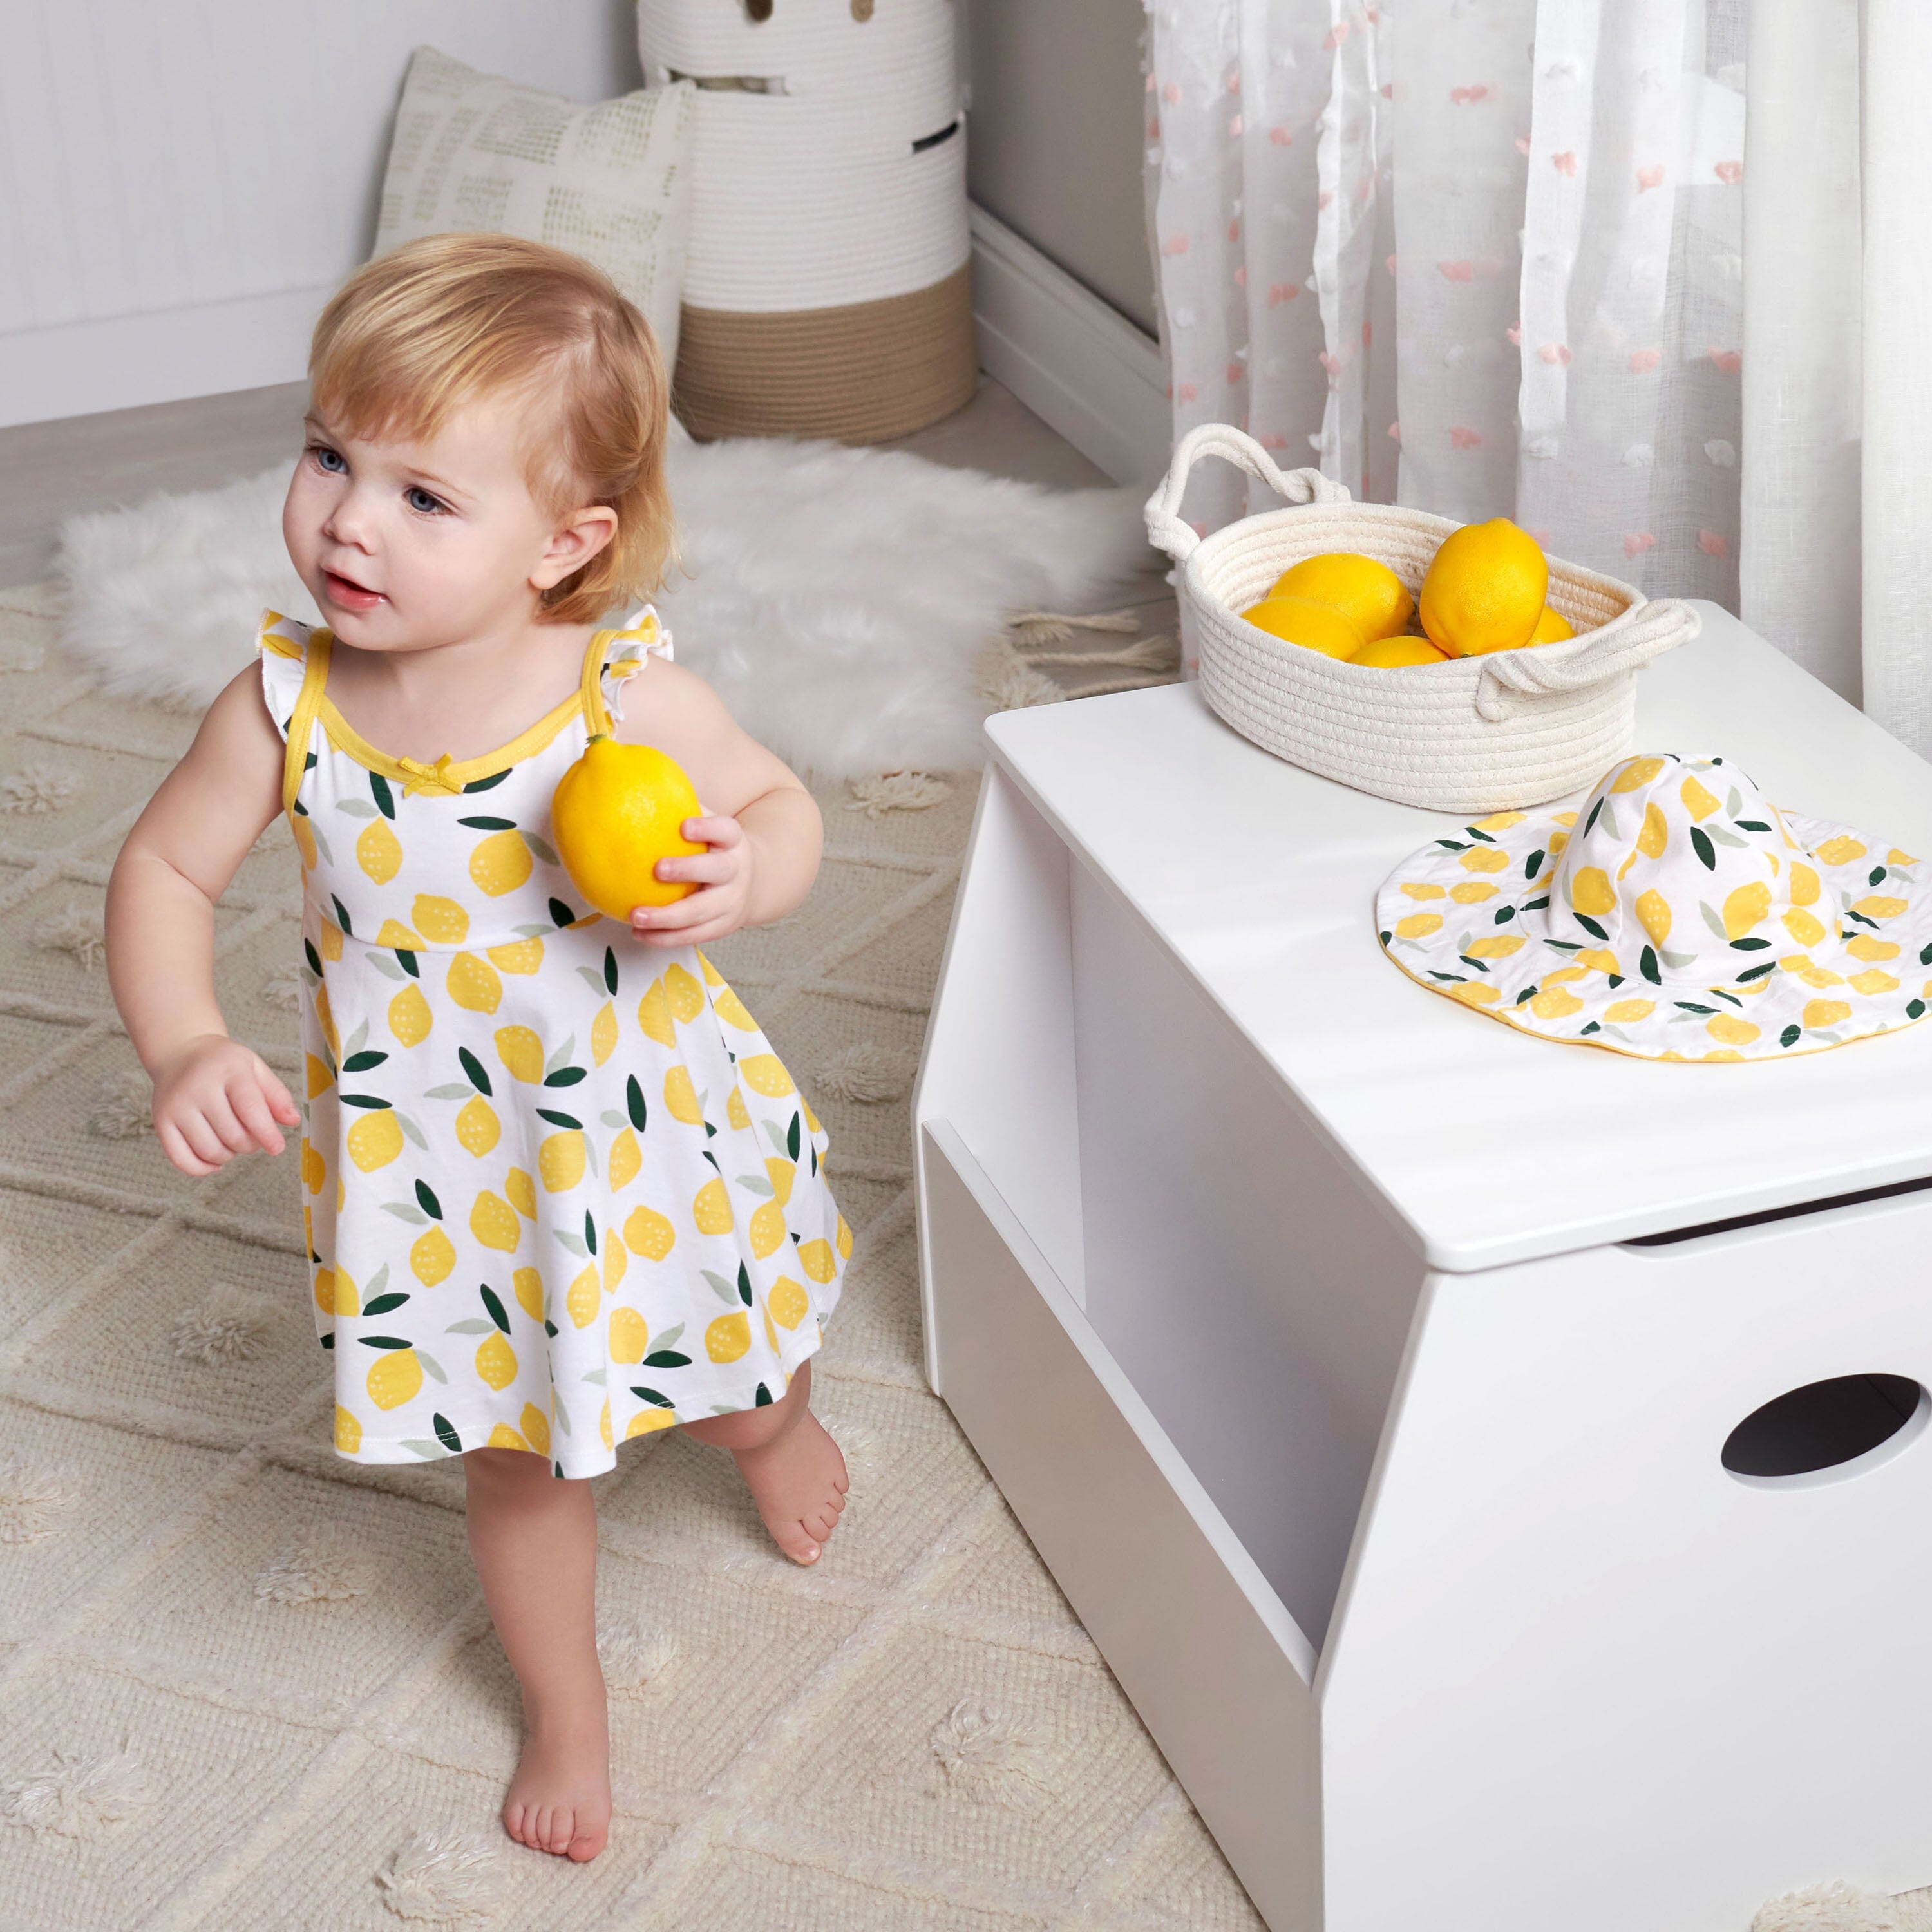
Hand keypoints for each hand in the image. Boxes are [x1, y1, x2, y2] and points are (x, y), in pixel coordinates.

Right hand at [149, 1033, 300, 1175]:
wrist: (180, 1053)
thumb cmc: (224, 1065)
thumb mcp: (255, 1068)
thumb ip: (276, 1094)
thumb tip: (293, 1120)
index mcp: (228, 1071)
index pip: (249, 1109)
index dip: (267, 1133)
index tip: (277, 1148)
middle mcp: (197, 1088)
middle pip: (232, 1135)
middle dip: (251, 1144)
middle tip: (252, 1135)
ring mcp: (176, 1107)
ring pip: (209, 1151)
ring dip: (229, 1156)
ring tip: (233, 1141)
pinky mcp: (160, 1123)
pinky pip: (181, 1160)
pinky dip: (202, 1169)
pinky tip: (215, 1161)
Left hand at [630, 814, 755, 947]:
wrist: (753, 882)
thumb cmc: (713, 847)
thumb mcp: (708, 825)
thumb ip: (678, 805)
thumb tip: (630, 771)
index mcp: (734, 842)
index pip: (726, 830)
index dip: (707, 828)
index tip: (684, 827)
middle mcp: (737, 871)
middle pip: (718, 871)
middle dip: (688, 870)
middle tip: (657, 868)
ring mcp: (731, 902)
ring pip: (702, 912)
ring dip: (668, 917)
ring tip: (635, 915)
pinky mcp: (722, 927)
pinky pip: (693, 935)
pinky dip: (665, 937)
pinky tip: (637, 933)